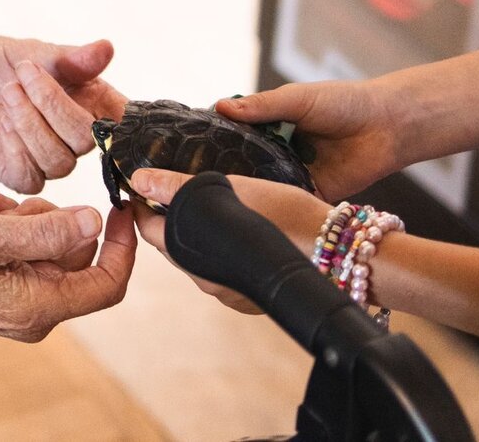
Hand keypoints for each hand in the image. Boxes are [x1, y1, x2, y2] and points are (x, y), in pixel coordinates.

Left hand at [0, 36, 125, 193]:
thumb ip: (68, 58)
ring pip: (61, 161)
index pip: (122, 119)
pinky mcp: (19, 175)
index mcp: (89, 102)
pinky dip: (17, 146)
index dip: (120, 114)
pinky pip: (32, 177)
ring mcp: (48, 158)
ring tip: (8, 91)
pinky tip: (1, 122)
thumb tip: (106, 49)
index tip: (96, 89)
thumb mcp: (28, 51)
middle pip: (88, 140)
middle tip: (24, 72)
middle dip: (54, 104)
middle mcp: (74, 135)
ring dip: (31, 122)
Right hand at [0, 191, 134, 341]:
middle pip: (78, 260)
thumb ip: (45, 231)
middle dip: (58, 220)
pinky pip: (22, 253)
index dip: (122, 244)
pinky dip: (9, 225)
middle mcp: (33, 312)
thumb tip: (95, 221)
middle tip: (20, 199)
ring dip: (28, 217)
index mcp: (39, 307)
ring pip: (49, 250)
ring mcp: (15, 303)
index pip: (108, 283)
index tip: (118, 204)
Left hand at [128, 168, 328, 314]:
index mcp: (193, 255)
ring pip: (197, 257)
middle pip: (170, 244)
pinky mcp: (248, 299)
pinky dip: (221, 248)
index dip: (143, 203)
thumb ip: (180, 186)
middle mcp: (206, 281)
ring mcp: (228, 294)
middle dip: (169, 216)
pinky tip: (239, 229)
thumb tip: (139, 180)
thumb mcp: (231, 189)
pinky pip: (223, 270)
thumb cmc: (287, 216)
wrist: (339, 253)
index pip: (148, 229)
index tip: (146, 183)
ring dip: (197, 232)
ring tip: (213, 202)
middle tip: (178, 185)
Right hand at [215, 80, 403, 201]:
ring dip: (251, 189)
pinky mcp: (313, 192)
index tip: (187, 150)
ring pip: (265, 184)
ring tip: (222, 197)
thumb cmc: (343, 102)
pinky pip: (290, 200)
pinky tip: (257, 208)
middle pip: (245, 163)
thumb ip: (261, 106)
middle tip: (198, 180)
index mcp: (271, 124)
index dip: (215, 141)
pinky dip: (278, 203)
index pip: (235, 135)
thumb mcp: (297, 99)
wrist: (388, 125)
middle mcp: (277, 150)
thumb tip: (219, 106)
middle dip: (228, 170)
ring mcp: (294, 172)